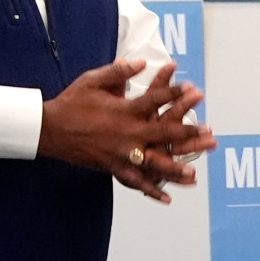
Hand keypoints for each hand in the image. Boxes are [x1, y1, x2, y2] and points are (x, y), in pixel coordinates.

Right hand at [38, 60, 212, 203]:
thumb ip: (119, 71)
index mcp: (125, 110)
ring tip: (194, 174)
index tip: (195, 90)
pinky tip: (167, 198)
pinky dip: (150, 190)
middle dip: (189, 135)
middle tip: (209, 134)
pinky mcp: (113, 166)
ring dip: (175, 169)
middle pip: (164, 134)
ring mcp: (122, 153)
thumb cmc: (73, 102)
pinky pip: (135, 181)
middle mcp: (127, 133)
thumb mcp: (93, 80)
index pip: (156, 99)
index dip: (177, 93)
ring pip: (153, 163)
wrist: (50, 129)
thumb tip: (142, 62)